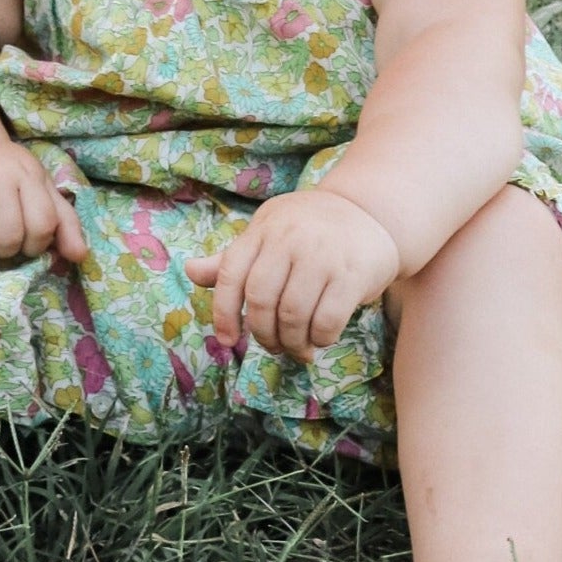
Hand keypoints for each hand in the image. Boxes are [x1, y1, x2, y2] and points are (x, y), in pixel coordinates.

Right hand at [0, 138, 86, 264]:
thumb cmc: (6, 176)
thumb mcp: (39, 188)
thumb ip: (64, 222)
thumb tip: (79, 256)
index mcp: (25, 171)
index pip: (41, 225)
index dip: (36, 245)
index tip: (26, 242)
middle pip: (9, 238)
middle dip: (7, 250)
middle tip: (0, 241)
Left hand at [184, 188, 399, 362]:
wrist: (372, 213)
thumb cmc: (310, 228)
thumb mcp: (269, 232)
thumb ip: (234, 258)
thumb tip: (189, 271)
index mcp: (263, 229)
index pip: (230, 273)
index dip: (222, 312)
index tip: (228, 340)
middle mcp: (289, 239)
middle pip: (260, 300)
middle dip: (262, 334)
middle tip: (272, 346)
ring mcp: (322, 256)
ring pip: (292, 315)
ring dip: (291, 343)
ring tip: (297, 348)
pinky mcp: (352, 274)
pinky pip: (326, 321)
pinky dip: (319, 340)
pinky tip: (319, 340)